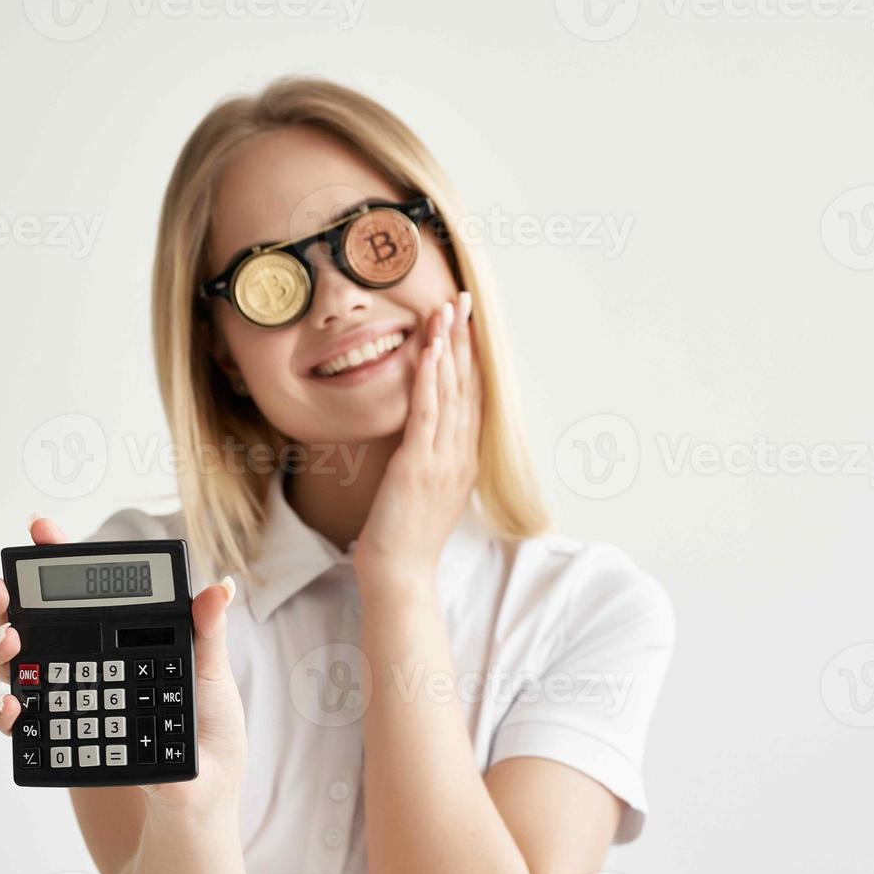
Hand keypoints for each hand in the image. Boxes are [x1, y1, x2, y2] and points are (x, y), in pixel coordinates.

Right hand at [0, 517, 248, 812]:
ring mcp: (75, 709)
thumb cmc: (214, 771)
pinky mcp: (61, 749)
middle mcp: (99, 672)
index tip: (39, 530)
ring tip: (7, 646)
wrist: (185, 844)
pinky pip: (22, 722)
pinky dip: (7, 711)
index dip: (66, 560)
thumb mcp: (215, 698)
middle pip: (45, 624)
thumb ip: (206, 643)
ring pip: (23, 666)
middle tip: (0, 592)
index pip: (100, 595)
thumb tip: (219, 586)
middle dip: (13, 600)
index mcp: (136, 649)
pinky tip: (13, 708)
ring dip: (2, 649)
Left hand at [353, 290, 479, 585]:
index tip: (469, 324)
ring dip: (447, 348)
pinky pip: (426, 412)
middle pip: (467, 385)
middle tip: (463, 300)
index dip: (472, 357)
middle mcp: (461, 454)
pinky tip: (428, 351)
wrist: (401, 573)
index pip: (473, 397)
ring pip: (449, 392)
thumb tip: (428, 431)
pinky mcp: (418, 465)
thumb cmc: (406, 536)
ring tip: (446, 311)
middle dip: (464, 340)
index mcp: (465, 459)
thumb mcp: (429, 490)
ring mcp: (443, 459)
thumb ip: (435, 457)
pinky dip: (428, 378)